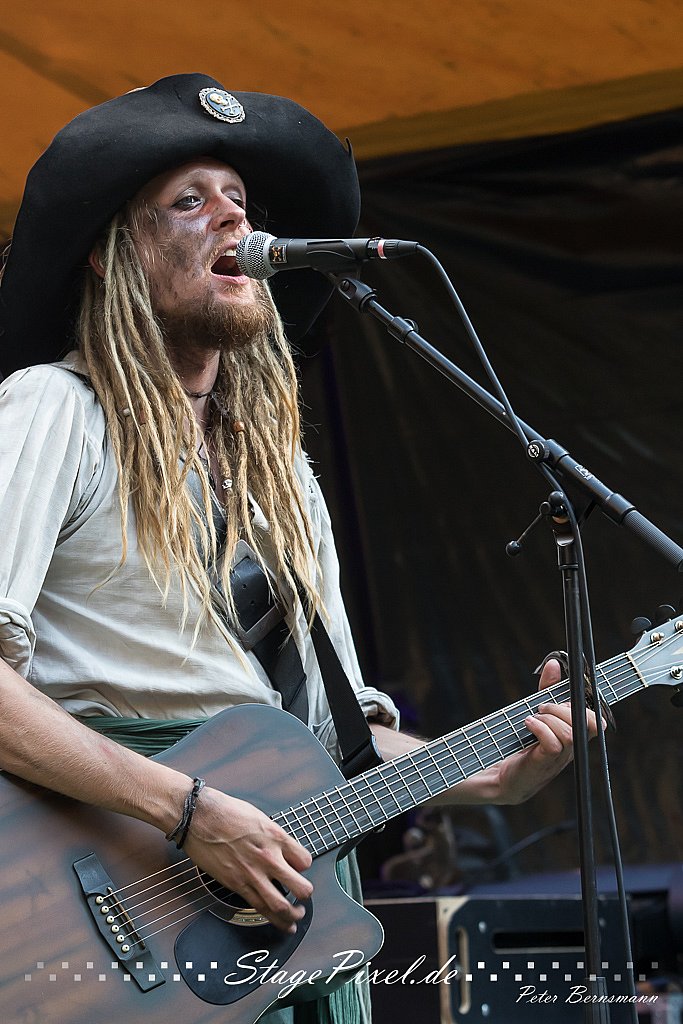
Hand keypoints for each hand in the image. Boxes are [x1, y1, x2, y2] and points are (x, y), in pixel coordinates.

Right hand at [182, 788, 312, 931]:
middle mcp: (268, 857)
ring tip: (296, 917)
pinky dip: (273, 918)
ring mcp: (252, 874)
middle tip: (305, 899)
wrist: (199, 817)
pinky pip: (259, 906)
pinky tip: (278, 922)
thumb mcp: (259, 817)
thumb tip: (280, 847)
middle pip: (300, 888)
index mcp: (276, 837)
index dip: (304, 866)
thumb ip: (273, 835)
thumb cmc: (225, 811)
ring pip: (281, 905)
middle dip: (306, 896)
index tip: (300, 868)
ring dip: (292, 915)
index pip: (305, 861)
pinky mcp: (236, 884)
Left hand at [495, 658, 602, 803]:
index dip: (589, 707)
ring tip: (533, 718)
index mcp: (575, 735)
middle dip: (565, 708)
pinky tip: (528, 724)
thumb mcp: (538, 711)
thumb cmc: (523, 742)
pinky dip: (540, 728)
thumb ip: (548, 689)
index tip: (568, 697)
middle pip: (589, 725)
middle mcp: (572, 748)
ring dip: (549, 718)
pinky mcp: (543, 763)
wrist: (504, 775)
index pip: (597, 721)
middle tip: (542, 707)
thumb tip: (554, 663)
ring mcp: (560, 758)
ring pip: (570, 733)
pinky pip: (553, 744)